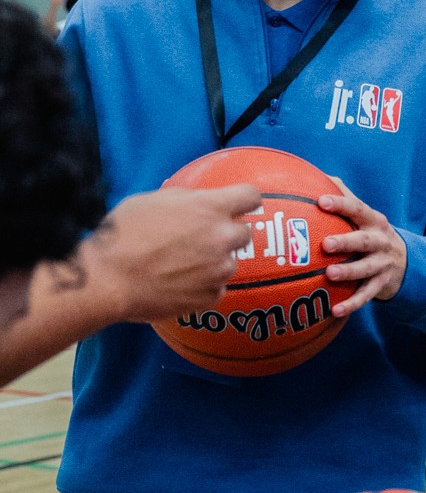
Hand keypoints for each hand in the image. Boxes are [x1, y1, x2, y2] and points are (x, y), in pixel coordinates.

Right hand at [95, 185, 262, 321]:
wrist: (107, 279)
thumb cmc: (122, 235)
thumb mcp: (153, 201)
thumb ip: (186, 199)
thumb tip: (197, 200)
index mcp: (209, 208)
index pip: (251, 196)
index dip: (245, 200)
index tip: (240, 205)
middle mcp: (221, 238)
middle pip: (244, 233)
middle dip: (226, 234)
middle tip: (199, 240)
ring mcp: (218, 270)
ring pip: (228, 262)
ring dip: (212, 263)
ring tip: (178, 265)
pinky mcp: (210, 296)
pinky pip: (216, 287)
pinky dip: (202, 286)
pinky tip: (176, 283)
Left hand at [318, 176, 407, 315]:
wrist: (406, 261)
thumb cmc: (372, 233)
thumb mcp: (365, 215)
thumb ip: (346, 196)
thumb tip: (319, 175)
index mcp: (373, 221)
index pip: (357, 209)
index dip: (340, 204)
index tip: (321, 201)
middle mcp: (380, 241)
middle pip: (363, 240)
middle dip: (345, 241)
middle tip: (325, 243)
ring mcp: (383, 264)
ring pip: (366, 269)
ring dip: (348, 272)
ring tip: (330, 275)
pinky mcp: (382, 284)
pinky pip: (366, 295)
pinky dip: (352, 304)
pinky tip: (335, 311)